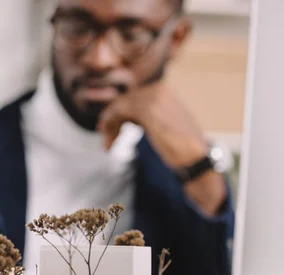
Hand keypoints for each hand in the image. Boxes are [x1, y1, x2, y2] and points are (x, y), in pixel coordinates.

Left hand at [97, 83, 225, 215]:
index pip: (132, 97)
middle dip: (112, 121)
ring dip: (110, 127)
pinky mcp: (147, 109)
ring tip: (108, 145)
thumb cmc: (181, 146)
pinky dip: (110, 127)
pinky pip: (118, 112)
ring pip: (119, 107)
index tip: (111, 130)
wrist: (195, 157)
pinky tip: (109, 144)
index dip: (118, 114)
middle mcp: (159, 88)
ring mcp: (153, 97)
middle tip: (108, 141)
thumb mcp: (163, 123)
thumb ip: (147, 116)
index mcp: (164, 90)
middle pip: (123, 101)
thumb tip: (126, 117)